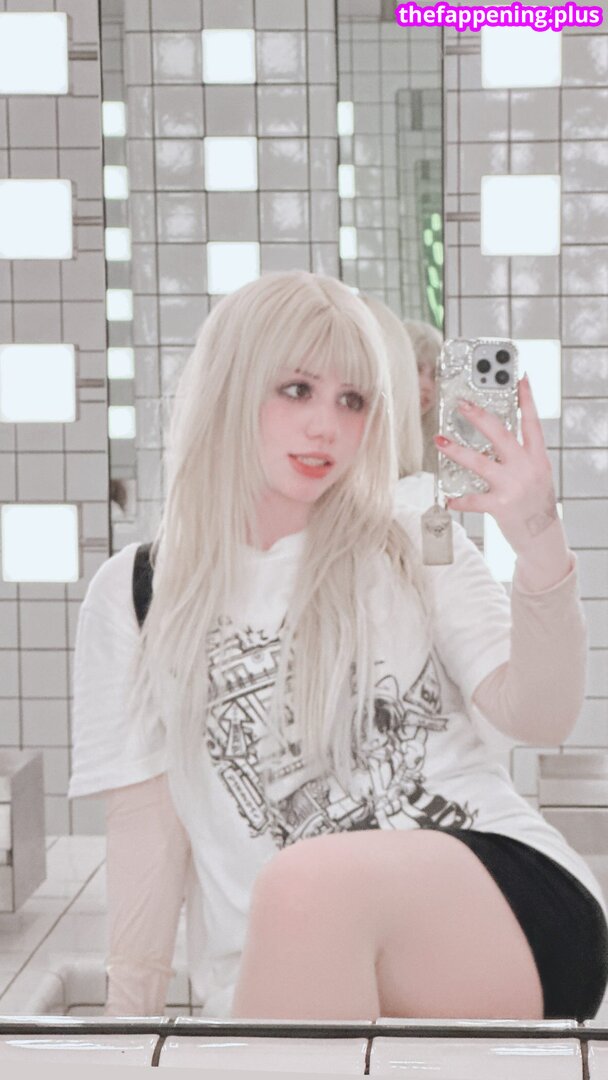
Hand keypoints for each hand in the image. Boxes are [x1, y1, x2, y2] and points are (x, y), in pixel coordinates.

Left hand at [434, 375, 560, 558]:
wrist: (543, 537)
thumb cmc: (534, 502)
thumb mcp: (536, 474)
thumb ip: (519, 455)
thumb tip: (492, 437)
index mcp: (537, 457)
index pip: (532, 421)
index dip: (526, 398)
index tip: (519, 377)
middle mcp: (526, 467)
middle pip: (500, 434)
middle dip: (479, 416)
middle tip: (461, 404)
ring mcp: (513, 485)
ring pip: (479, 461)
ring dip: (456, 450)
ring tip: (439, 440)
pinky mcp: (500, 505)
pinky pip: (472, 499)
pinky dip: (458, 499)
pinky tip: (448, 498)